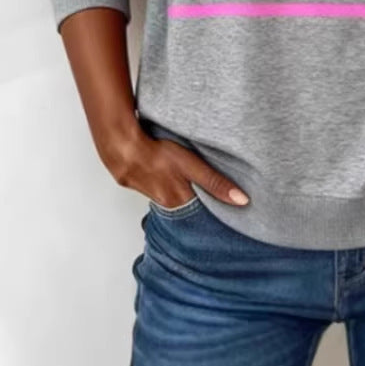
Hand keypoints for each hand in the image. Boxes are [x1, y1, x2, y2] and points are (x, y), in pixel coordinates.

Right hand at [94, 124, 249, 209]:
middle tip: (217, 203)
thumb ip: (215, 183)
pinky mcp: (141, 183)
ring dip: (185, 196)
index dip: (216, 214)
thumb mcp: (191, 167)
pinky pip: (161, 189)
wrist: (122, 148)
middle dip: (202, 207)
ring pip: (175, 200)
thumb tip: (242, 200)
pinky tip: (171, 177)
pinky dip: (169, 186)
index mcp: (179, 202)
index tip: (232, 216)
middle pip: (189, 210)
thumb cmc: (158, 155)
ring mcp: (151, 194)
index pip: (204, 216)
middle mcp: (166, 204)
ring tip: (196, 189)